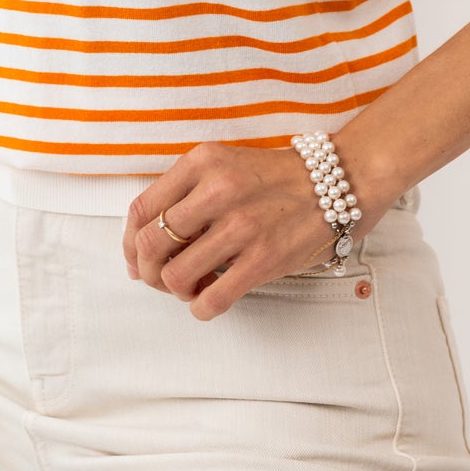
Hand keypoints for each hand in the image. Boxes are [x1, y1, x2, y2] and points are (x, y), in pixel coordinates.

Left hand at [122, 143, 351, 320]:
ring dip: (176, 290)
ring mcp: (241, 225)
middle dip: (148, 271)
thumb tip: (142, 249)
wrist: (340, 180)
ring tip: (193, 286)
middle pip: (150, 243)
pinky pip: (212, 298)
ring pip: (175, 275)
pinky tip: (210, 299)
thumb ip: (185, 195)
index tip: (137, 258)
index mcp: (202, 162)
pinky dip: (201, 308)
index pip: (141, 208)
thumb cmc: (277, 177)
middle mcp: (217, 190)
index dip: (130, 242)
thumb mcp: (225, 165)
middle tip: (162, 278)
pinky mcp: (264, 258)